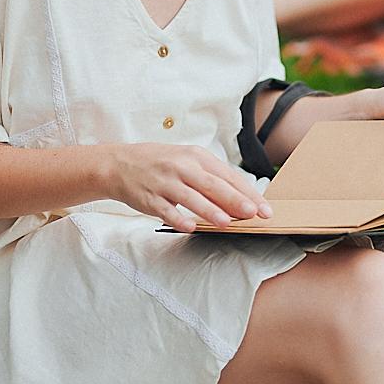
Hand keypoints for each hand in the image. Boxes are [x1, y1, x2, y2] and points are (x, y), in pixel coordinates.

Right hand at [108, 142, 272, 229]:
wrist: (120, 164)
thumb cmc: (161, 163)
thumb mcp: (188, 161)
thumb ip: (212, 178)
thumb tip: (241, 198)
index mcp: (196, 156)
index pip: (227, 175)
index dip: (247, 192)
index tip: (263, 208)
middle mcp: (182, 167)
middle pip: (212, 185)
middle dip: (234, 200)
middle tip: (252, 213)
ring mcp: (165, 182)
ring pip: (190, 197)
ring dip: (209, 210)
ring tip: (226, 222)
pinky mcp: (149, 197)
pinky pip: (166, 209)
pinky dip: (178, 218)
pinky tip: (190, 227)